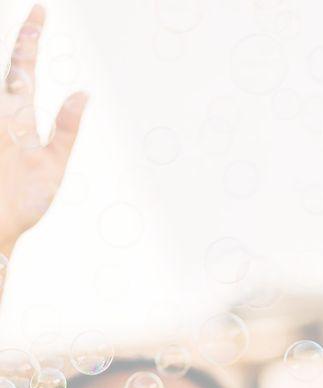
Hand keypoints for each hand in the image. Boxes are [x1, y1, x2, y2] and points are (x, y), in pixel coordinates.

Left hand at [0, 5, 87, 249]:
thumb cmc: (20, 201)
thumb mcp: (52, 165)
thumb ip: (67, 127)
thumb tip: (83, 93)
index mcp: (15, 114)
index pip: (24, 64)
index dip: (32, 34)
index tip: (40, 10)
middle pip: (11, 75)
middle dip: (24, 48)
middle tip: (37, 18)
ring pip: (5, 96)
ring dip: (19, 87)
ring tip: (31, 64)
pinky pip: (3, 114)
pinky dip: (10, 110)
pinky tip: (18, 123)